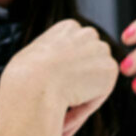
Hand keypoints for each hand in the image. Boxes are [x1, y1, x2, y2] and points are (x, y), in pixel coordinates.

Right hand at [2, 20, 119, 135]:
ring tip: (62, 109)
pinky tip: (69, 108)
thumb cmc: (24, 74)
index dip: (66, 69)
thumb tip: (55, 71)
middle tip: (62, 97)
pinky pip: (101, 93)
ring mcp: (101, 50)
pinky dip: (87, 105)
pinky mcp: (110, 69)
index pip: (76, 48)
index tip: (54, 83)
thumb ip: (51, 56)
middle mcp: (87, 33)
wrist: (33, 84)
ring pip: (96, 78)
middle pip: (91, 60)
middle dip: (81, 78)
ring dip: (83, 94)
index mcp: (67, 27)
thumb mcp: (33, 55)